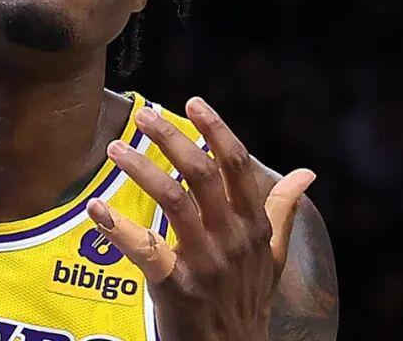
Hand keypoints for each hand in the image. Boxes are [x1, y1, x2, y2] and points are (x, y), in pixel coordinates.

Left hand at [86, 98, 314, 340]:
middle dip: (171, 139)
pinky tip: (96, 209)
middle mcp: (232, 238)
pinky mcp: (177, 286)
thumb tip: (307, 172)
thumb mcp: (273, 256)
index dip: (216, 130)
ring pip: (173, 201)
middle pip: (202, 174)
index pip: (237, 166)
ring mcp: (206, 262)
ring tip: (115, 148)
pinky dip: (117, 228)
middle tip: (143, 115)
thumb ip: (282, 209)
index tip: (193, 102)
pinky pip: (145, 250)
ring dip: (142, 170)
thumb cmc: (248, 300)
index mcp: (253, 226)